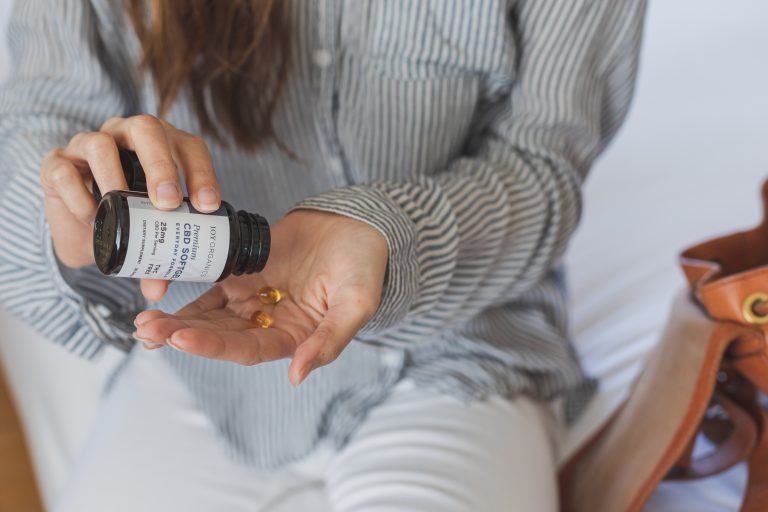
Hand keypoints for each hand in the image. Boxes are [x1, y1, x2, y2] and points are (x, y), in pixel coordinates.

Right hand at [40, 115, 219, 299]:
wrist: (82, 225)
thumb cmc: (129, 219)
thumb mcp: (151, 235)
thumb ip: (158, 259)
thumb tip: (157, 290)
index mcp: (162, 146)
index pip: (188, 148)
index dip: (201, 174)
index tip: (207, 207)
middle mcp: (126, 136)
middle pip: (145, 128)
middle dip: (160, 165)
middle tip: (168, 203)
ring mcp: (88, 145)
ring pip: (101, 144)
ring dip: (114, 179)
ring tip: (120, 210)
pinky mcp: (56, 163)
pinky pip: (64, 172)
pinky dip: (79, 197)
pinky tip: (91, 217)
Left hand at [133, 210, 387, 384]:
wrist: (359, 227)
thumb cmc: (364, 268)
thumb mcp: (356, 305)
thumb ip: (328, 340)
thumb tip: (297, 376)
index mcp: (294, 337)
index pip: (247, 349)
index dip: (213, 346)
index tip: (180, 338)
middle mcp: (269, 323)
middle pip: (219, 335)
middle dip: (182, 335)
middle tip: (147, 330)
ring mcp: (255, 297)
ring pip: (209, 315)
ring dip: (177, 319)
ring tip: (144, 320)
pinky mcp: (245, 272)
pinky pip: (211, 285)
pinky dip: (187, 292)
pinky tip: (161, 294)